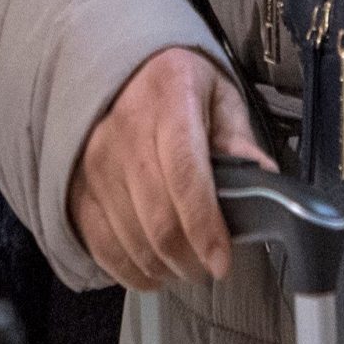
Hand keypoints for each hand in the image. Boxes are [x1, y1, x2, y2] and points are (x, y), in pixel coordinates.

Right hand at [68, 47, 273, 291]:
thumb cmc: (179, 87)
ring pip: (131, 238)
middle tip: (210, 268)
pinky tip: (153, 271)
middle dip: (190, 258)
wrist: (124, 72)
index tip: (222, 261)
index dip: (205, 226)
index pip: (185, 173)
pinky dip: (130, 270)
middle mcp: (125, 129)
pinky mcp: (78, 186)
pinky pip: (101, 244)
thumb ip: (239, 140)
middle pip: (158, 217)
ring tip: (186, 267)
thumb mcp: (220, 96)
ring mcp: (95, 161)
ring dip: (164, 267)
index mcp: (169, 98)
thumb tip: (265, 181)